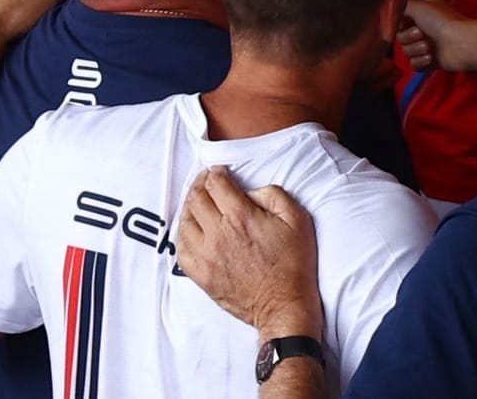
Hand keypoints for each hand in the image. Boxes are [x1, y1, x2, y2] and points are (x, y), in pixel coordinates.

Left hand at [175, 167, 322, 338]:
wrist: (284, 305)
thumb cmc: (293, 264)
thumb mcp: (297, 219)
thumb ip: (272, 195)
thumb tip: (250, 191)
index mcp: (240, 217)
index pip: (215, 184)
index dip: (216, 172)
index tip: (220, 171)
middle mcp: (218, 234)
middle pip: (196, 199)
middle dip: (200, 184)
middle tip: (206, 181)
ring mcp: (206, 257)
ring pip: (184, 222)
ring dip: (189, 207)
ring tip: (198, 202)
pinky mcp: (201, 276)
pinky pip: (180, 250)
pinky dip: (182, 235)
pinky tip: (191, 230)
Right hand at [397, 0, 471, 72]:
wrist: (461, 44)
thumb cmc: (442, 22)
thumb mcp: (419, 6)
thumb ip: (402, 6)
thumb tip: (391, 9)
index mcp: (423, 15)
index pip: (400, 22)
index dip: (400, 25)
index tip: (404, 24)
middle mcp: (425, 29)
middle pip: (400, 38)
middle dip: (409, 38)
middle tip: (422, 35)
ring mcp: (428, 46)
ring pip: (406, 52)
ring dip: (416, 50)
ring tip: (430, 47)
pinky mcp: (431, 62)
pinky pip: (414, 65)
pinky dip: (420, 62)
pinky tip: (431, 58)